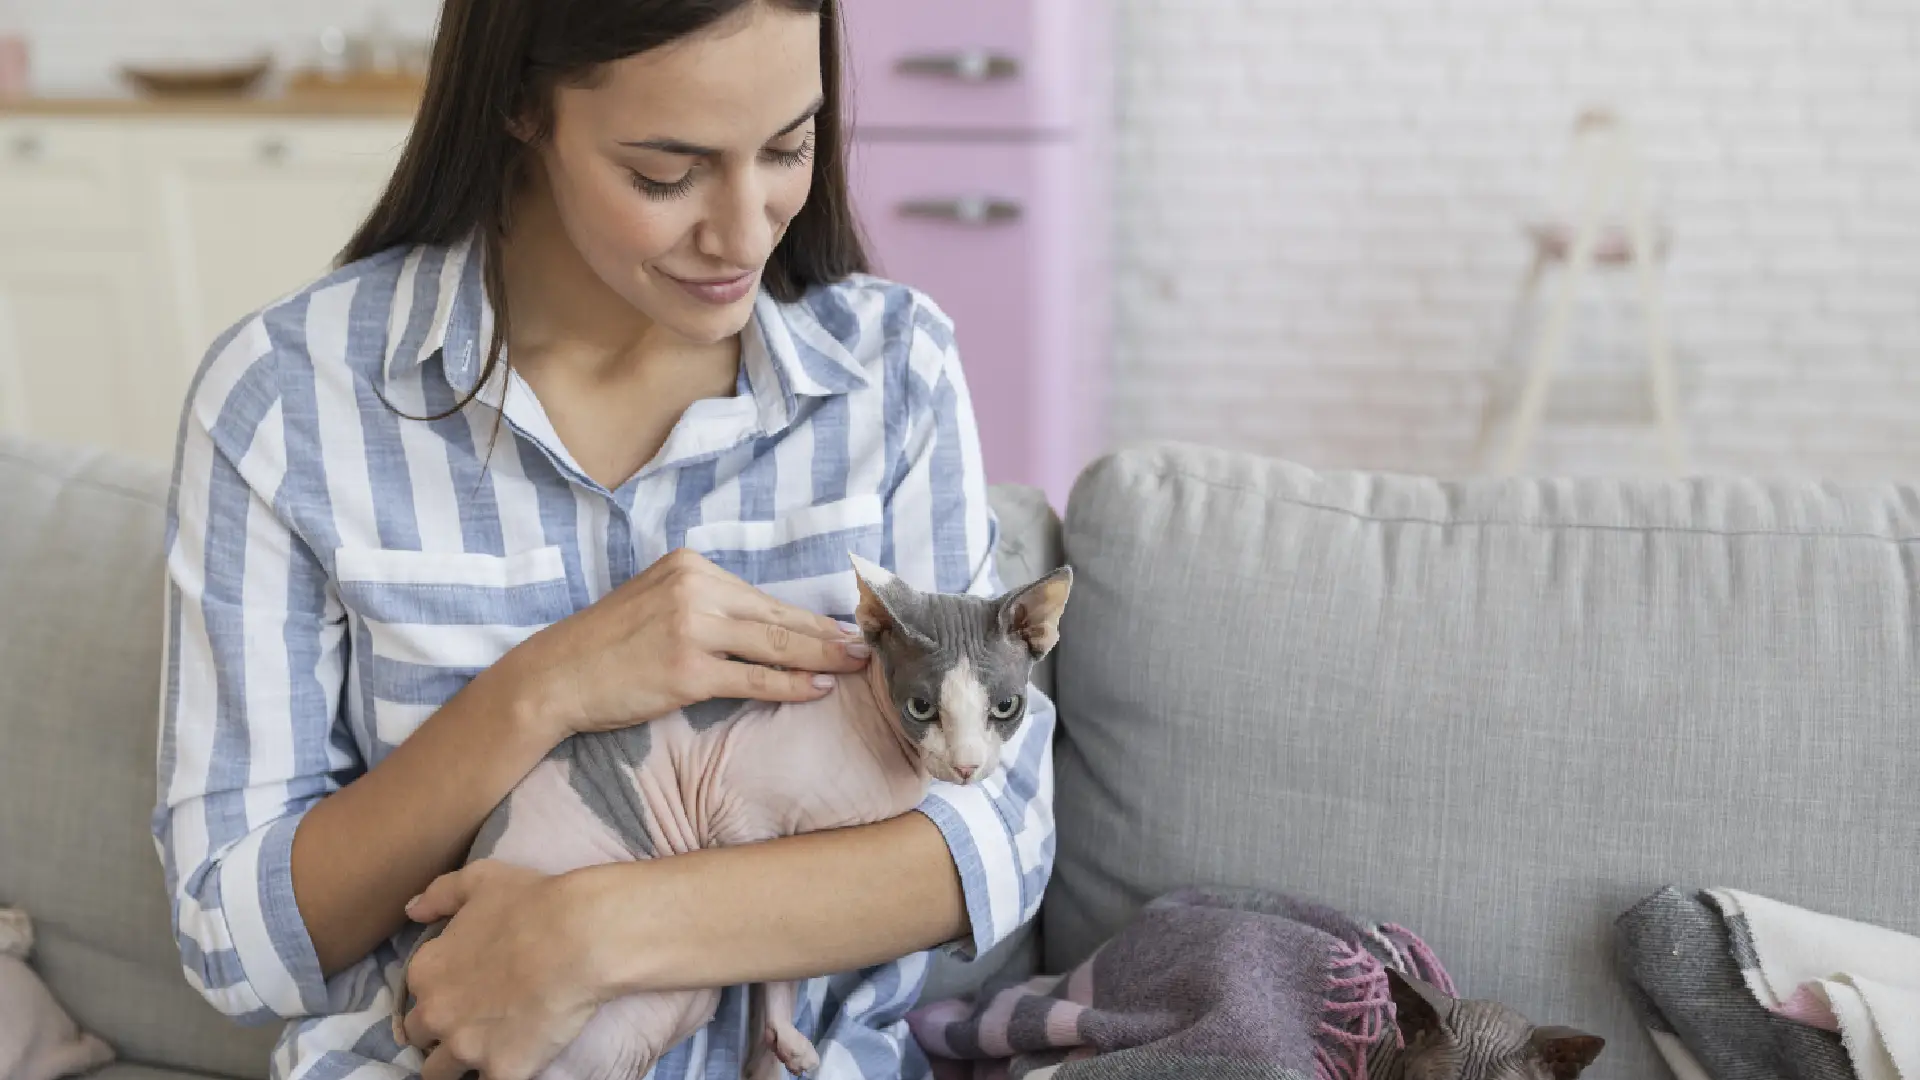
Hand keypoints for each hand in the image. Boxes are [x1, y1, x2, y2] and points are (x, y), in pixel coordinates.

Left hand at [398, 861, 598, 1079]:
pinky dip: (498, 1073)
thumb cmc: (532, 902)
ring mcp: (466, 1048)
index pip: (415, 997)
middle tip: (473, 1023)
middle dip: (441, 1033)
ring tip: (485, 1051)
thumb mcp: (481, 880)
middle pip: (420, 1040)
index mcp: (426, 971)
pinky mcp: (502, 1071)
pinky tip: (514, 1061)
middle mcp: (436, 1014)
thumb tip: (411, 911)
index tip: (461, 992)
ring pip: (439, 1074)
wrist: (580, 937)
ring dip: (457, 1064)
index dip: (439, 995)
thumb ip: (439, 894)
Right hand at [501, 548, 868, 739]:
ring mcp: (691, 628)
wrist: (554, 678)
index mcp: (689, 566)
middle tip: (868, 645)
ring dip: (823, 657)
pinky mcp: (686, 670)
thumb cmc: (607, 649)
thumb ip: (707, 606)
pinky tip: (817, 687)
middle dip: (828, 633)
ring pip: (774, 644)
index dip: (807, 616)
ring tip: (857, 665)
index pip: (762, 596)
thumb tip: (769, 628)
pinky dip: (791, 684)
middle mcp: (693, 588)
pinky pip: (754, 677)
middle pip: (777, 615)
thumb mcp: (656, 603)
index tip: (843, 627)